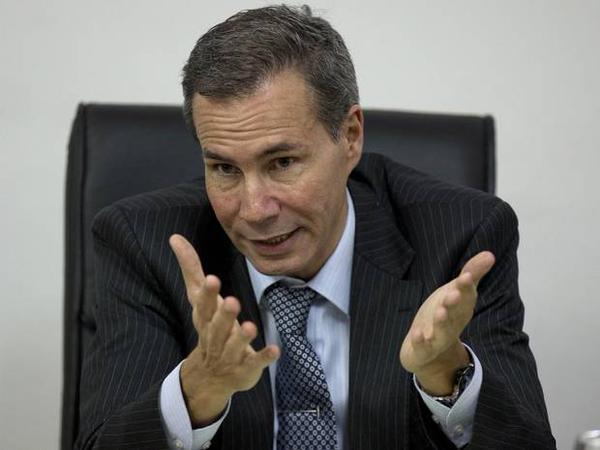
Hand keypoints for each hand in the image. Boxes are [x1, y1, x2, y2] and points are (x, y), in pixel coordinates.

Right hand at [169, 234, 279, 425]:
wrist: (210, 377)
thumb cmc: (209, 326)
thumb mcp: (199, 298)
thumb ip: (191, 267)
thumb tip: (174, 237)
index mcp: (205, 319)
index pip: (203, 305)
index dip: (207, 294)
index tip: (212, 279)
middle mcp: (215, 337)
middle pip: (217, 327)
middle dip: (224, 315)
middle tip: (232, 301)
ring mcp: (230, 355)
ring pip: (234, 346)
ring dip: (242, 337)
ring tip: (251, 326)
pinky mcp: (246, 367)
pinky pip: (255, 362)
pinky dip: (264, 357)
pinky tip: (275, 350)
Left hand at [399, 251, 494, 394]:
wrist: (431, 352)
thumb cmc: (445, 315)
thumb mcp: (455, 292)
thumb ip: (471, 274)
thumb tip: (490, 254)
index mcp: (461, 308)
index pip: (465, 296)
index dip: (466, 286)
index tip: (467, 276)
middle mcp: (452, 322)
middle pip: (455, 313)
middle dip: (454, 303)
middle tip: (454, 293)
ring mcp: (438, 337)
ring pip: (442, 330)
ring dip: (442, 322)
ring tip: (440, 312)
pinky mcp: (423, 349)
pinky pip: (423, 346)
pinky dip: (421, 341)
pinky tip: (417, 334)